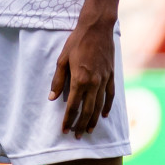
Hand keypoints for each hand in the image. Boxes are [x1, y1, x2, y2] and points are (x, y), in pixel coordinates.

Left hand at [50, 20, 115, 137]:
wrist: (97, 28)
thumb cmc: (77, 41)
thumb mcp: (62, 59)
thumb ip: (58, 80)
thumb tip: (52, 98)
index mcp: (79, 79)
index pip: (73, 106)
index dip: (68, 119)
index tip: (64, 130)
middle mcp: (93, 83)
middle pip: (88, 110)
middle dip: (81, 124)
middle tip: (77, 136)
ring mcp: (104, 80)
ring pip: (100, 106)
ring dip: (94, 120)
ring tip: (89, 130)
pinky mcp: (111, 75)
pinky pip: (110, 95)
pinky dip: (108, 106)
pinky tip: (104, 115)